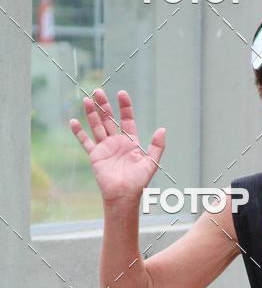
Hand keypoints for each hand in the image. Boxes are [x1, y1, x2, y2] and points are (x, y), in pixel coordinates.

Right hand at [69, 88, 165, 203]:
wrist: (123, 196)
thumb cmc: (138, 182)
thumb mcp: (152, 163)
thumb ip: (157, 147)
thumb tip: (162, 130)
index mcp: (131, 142)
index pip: (127, 120)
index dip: (125, 107)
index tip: (122, 94)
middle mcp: (117, 142)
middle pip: (109, 119)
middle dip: (104, 105)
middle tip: (98, 91)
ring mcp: (105, 148)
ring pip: (97, 126)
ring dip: (91, 113)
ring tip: (86, 99)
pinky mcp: (95, 155)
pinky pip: (85, 142)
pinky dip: (79, 133)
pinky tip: (73, 122)